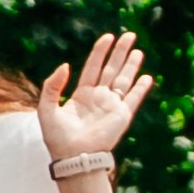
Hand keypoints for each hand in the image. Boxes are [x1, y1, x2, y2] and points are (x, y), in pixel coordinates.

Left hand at [36, 32, 151, 162]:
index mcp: (82, 95)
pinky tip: (147, 77)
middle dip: (120, 52)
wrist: (73, 157)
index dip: (100, 52)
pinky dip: (141, 88)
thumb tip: (66, 66)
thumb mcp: (46, 108)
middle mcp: (99, 98)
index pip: (93, 67)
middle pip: (112, 69)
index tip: (108, 37)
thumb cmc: (57, 137)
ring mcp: (111, 106)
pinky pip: (133, 98)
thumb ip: (52, 86)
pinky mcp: (122, 116)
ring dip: (131, 66)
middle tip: (129, 35)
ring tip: (138, 50)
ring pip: (124, 80)